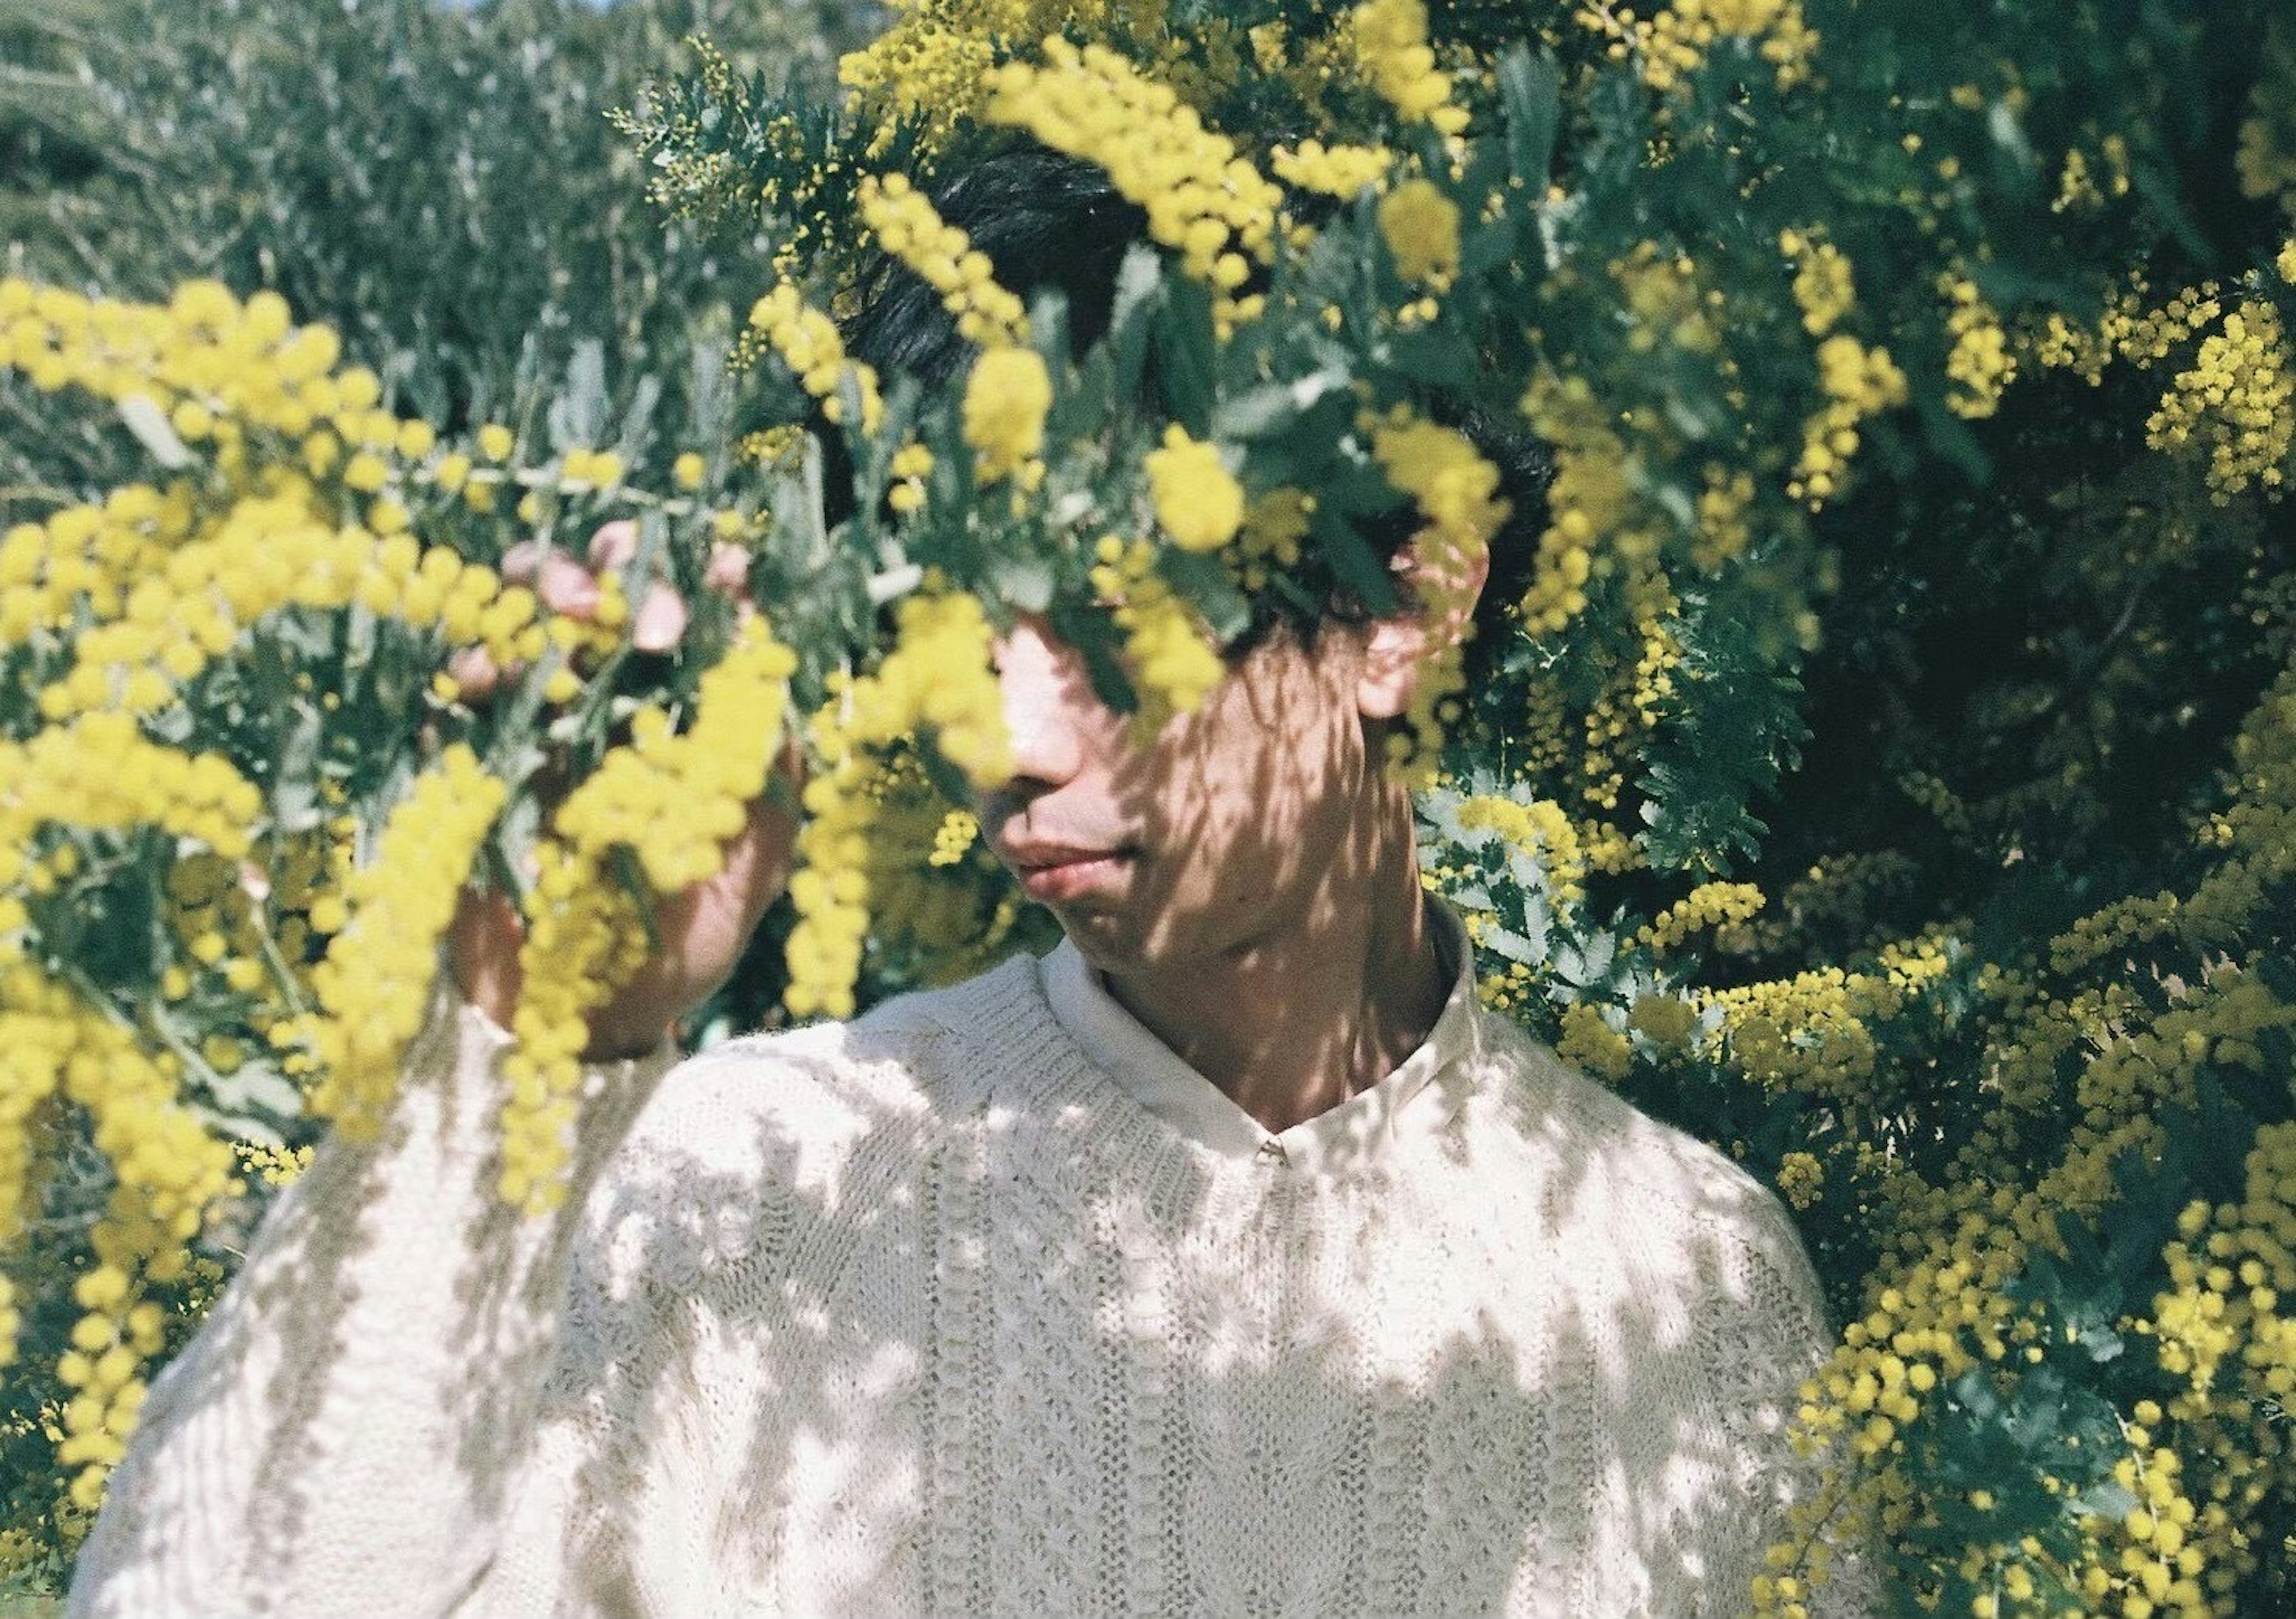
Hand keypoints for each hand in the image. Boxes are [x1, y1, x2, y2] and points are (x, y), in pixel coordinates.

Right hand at [443, 523, 798, 1058]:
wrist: (581, 1026)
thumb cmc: (681, 947)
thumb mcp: (755, 864)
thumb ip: (773, 775)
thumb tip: (776, 674)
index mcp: (692, 714)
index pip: (703, 613)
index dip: (710, 576)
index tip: (722, 569)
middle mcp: (619, 699)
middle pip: (613, 585)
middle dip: (622, 571)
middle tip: (636, 620)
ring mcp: (543, 717)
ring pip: (534, 607)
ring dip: (545, 586)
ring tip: (562, 611)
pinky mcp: (476, 752)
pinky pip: (466, 682)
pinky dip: (472, 660)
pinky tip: (481, 672)